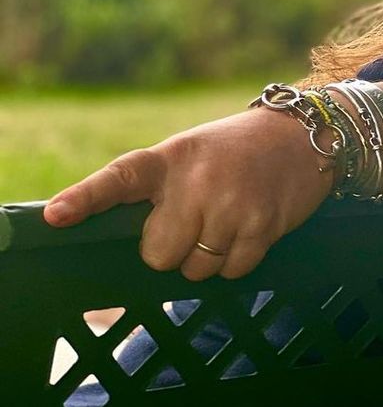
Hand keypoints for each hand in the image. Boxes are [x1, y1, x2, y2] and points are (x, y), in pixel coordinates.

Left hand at [44, 108, 333, 279]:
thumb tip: (147, 248)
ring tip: (228, 221)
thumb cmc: (236, 151)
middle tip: (197, 221)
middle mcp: (197, 180)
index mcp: (170, 158)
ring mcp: (231, 203)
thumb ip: (160, 190)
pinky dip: (237, 261)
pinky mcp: (263, 224)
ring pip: (197, 268)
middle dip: (175, 249)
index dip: (86, 198)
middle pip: (159, 253)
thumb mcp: (191, 154)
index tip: (57, 215)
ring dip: (209, 257)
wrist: (301, 136)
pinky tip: (250, 230)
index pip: (120, 178)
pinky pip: (232, 270)